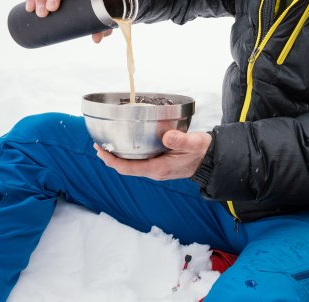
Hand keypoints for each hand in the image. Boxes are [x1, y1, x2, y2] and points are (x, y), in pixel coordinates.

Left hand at [94, 130, 212, 180]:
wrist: (210, 159)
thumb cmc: (201, 150)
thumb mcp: (194, 143)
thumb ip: (181, 140)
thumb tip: (167, 137)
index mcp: (159, 168)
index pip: (128, 168)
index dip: (112, 161)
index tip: (100, 150)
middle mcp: (155, 171)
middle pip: (126, 168)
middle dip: (110, 158)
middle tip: (98, 145)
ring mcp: (156, 168)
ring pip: (131, 165)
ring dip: (118, 157)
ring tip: (107, 145)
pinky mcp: (159, 163)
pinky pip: (138, 162)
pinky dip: (128, 155)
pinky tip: (126, 145)